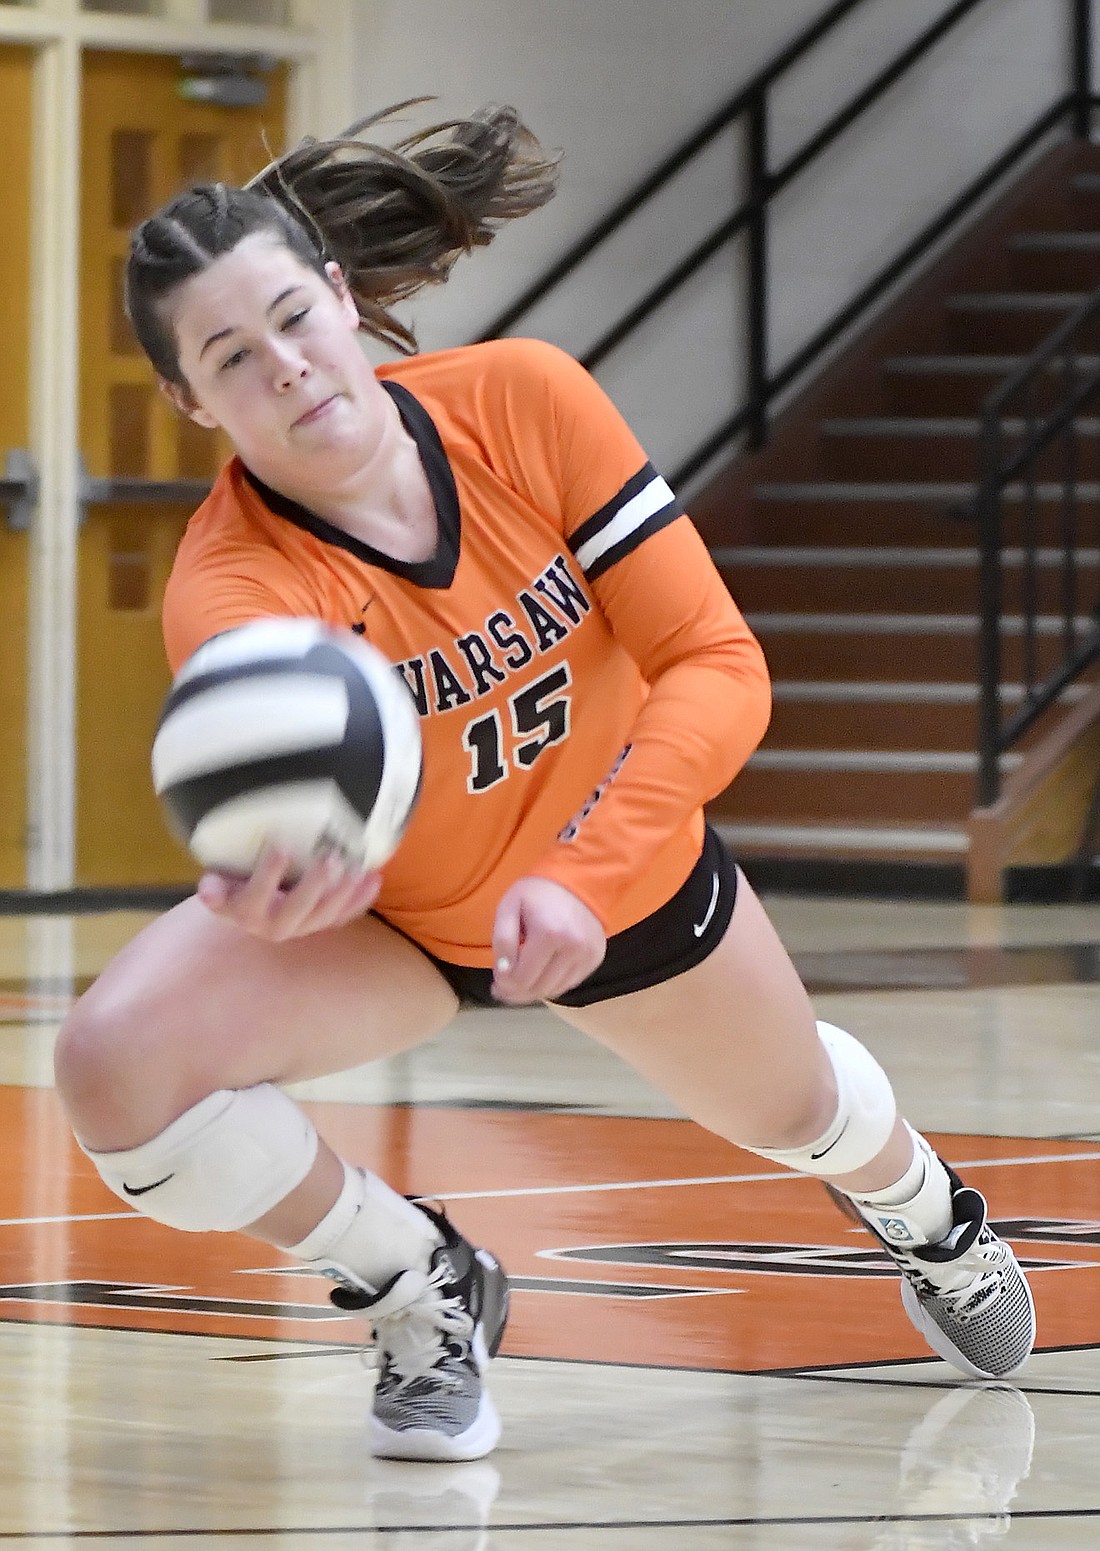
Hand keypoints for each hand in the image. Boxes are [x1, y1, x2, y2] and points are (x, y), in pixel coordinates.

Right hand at [196, 847, 381, 940]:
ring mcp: (300, 928)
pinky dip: (360, 900)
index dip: (268, 874)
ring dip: (343, 894)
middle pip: (296, 910)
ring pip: (324, 916)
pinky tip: (374, 880)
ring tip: (356, 870)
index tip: (281, 847)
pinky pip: (343, 916)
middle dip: (315, 884)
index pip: (255, 896)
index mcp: (245, 914)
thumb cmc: (233, 886)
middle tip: (331, 857)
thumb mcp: (218, 884)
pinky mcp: (320, 924)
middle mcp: (273, 926)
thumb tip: (207, 890)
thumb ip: (214, 887)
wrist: (246, 909)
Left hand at [491, 876, 606, 1003]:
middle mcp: (573, 948)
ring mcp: (588, 955)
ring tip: (521, 981)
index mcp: (549, 934)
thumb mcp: (509, 908)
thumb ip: (503, 941)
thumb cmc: (536, 893)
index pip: (522, 978)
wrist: (577, 878)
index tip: (495, 983)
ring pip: (555, 990)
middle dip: (517, 993)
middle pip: (539, 989)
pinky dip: (552, 983)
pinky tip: (542, 973)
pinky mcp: (596, 958)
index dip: (505, 985)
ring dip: (535, 991)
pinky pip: (569, 983)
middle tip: (504, 989)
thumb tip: (504, 973)